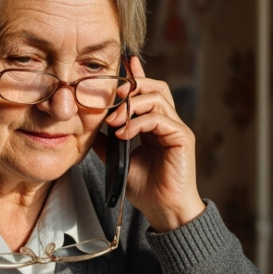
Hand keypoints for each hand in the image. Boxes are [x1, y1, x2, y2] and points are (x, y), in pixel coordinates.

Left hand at [98, 56, 204, 231]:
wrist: (163, 209)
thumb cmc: (146, 189)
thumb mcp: (120, 160)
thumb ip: (108, 142)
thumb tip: (89, 128)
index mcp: (156, 125)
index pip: (148, 92)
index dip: (137, 75)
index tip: (123, 63)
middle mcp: (169, 122)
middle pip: (156, 87)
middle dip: (133, 86)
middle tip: (112, 95)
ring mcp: (177, 128)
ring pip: (157, 98)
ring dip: (131, 105)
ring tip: (112, 121)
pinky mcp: (182, 137)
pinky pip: (159, 118)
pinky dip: (138, 123)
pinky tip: (123, 134)